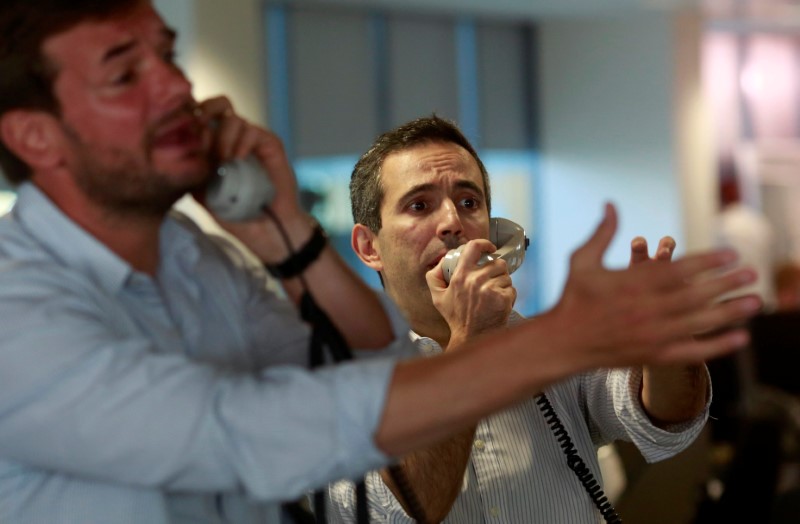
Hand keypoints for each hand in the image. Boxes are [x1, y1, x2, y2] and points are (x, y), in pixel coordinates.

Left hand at [194, 96, 311, 262]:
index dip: (189, 118)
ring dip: (224, 137)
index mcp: (213, 147)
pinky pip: (252, 130)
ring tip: (224, 161)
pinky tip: (238, 159)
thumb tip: (187, 143)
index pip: (201, 118)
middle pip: (218, 104)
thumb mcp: (202, 194)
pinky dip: (242, 142)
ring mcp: (251, 142)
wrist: (266, 230)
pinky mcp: (270, 145)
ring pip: (233, 118)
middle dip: (206, 109)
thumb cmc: (235, 215)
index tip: (182, 131)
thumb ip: (194, 169)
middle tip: (199, 128)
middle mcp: (232, 140)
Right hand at [426, 239, 515, 347]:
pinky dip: (508, 295)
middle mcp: (475, 280)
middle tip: (491, 282)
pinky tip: (499, 303)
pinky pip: (511, 288)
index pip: (474, 247)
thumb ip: (434, 276)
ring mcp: (490, 289)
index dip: (484, 244)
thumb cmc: (456, 317)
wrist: (472, 336)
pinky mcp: (503, 298)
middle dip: (496, 271)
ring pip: (506, 275)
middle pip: (496, 262)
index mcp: (460, 276)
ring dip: (502, 283)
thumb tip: (443, 260)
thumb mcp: (437, 297)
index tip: (489, 248)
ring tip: (494, 294)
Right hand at [548, 203, 760, 367]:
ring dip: (730, 312)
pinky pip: (693, 352)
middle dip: (726, 283)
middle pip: (695, 295)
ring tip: (755, 301)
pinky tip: (741, 338)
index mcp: (631, 284)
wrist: (563, 342)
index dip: (708, 261)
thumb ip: (602, 233)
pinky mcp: (654, 355)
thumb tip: (611, 204)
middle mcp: (645, 309)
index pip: (678, 270)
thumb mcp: (582, 260)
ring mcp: (652, 335)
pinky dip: (719, 346)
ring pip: (700, 322)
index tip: (731, 253)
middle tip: (752, 273)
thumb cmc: (573, 298)